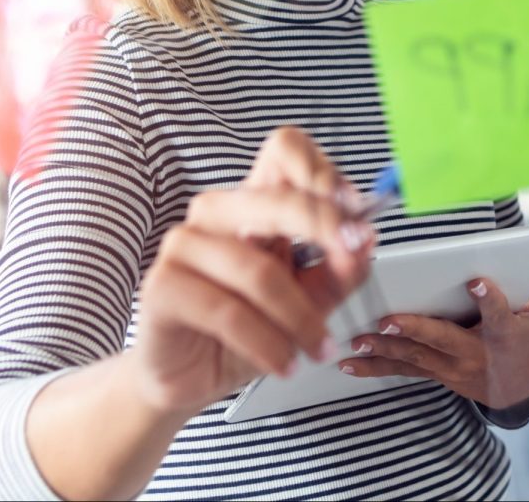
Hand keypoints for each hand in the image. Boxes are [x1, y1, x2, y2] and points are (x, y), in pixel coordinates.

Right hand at [135, 126, 373, 414]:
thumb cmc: (253, 326)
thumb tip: (366, 239)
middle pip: (275, 196)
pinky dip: (267, 344)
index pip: (287, 151)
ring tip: (319, 347)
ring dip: (300, 317)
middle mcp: (219, 211)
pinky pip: (227, 312)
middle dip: (323, 224)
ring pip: (258, 270)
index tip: (357, 209)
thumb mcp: (312, 297)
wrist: (194, 377)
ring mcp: (185, 243)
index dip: (323, 172)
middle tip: (354, 253)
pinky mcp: (162, 285)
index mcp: (257, 200)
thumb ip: (341, 268)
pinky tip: (284, 362)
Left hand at [339, 276, 528, 409]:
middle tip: (387, 321)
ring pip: (415, 358)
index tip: (477, 281)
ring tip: (358, 341)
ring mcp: (450, 368)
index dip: (490, 300)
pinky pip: (402, 370)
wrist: (516, 390)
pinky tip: (349, 364)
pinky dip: (375, 367)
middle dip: (414, 330)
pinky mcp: (434, 372)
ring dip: (384, 350)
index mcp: (503, 335)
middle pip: (442, 340)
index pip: (498, 316)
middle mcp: (473, 353)